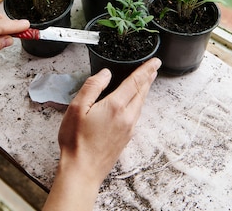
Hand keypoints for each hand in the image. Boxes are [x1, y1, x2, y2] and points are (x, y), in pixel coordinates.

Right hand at [43, 58, 159, 210]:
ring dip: (144, 91)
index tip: (155, 61)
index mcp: (116, 106)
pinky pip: (136, 114)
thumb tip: (105, 74)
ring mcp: (128, 129)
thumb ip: (92, 87)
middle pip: (141, 93)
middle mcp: (127, 117)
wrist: (82, 171)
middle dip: (148, 79)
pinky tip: (134, 103)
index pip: (135, 82)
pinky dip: (138, 103)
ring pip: (140, 104)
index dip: (146, 70)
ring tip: (146, 82)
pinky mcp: (126, 138)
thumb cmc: (76, 141)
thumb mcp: (77, 108)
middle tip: (154, 68)